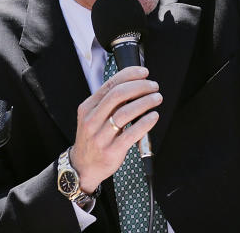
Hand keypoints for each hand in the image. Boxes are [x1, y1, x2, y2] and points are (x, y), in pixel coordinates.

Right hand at [70, 66, 161, 193]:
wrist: (83, 167)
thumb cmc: (93, 139)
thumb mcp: (93, 117)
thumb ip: (109, 103)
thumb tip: (133, 85)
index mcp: (88, 107)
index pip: (110, 84)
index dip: (129, 75)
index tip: (144, 73)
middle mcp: (92, 120)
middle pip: (117, 95)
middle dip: (139, 87)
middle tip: (153, 86)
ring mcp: (100, 136)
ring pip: (125, 112)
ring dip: (144, 102)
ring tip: (156, 98)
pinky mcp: (111, 151)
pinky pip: (131, 134)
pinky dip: (145, 122)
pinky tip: (153, 116)